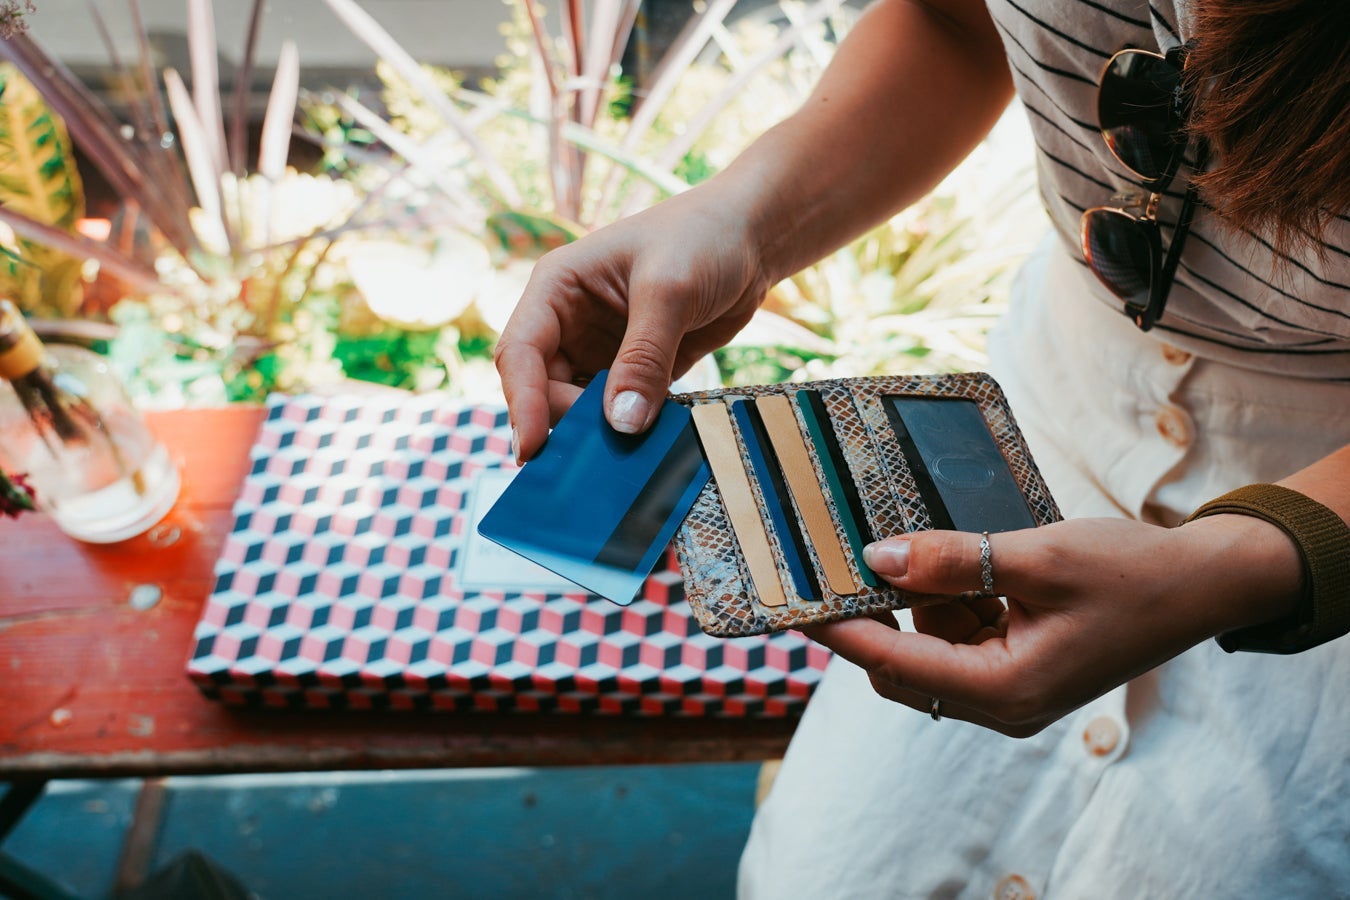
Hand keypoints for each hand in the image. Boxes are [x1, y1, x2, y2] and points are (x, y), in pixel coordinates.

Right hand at [494, 184, 771, 462]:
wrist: (753, 236)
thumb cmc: (703, 238)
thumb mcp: (670, 291)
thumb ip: (644, 357)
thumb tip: (623, 425)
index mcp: (558, 287)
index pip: (520, 352)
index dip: (521, 403)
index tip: (531, 448)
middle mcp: (570, 322)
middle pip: (543, 388)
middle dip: (565, 422)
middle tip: (597, 455)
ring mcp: (602, 349)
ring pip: (579, 406)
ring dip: (595, 433)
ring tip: (619, 459)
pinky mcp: (637, 370)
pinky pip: (620, 410)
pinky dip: (629, 430)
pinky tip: (647, 446)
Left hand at [800, 516, 1302, 735]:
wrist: (1203, 583)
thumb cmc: (1131, 572)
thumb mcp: (1036, 557)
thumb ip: (952, 561)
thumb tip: (879, 559)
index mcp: (1006, 690)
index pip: (895, 662)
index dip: (840, 631)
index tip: (796, 605)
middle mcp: (1004, 704)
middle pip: (905, 665)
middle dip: (881, 613)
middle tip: (854, 556)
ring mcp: (1013, 690)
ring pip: (931, 648)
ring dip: (923, 601)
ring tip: (936, 546)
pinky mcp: (1021, 668)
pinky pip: (961, 639)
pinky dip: (952, 602)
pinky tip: (969, 562)